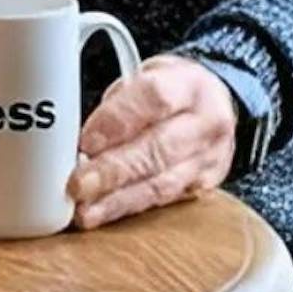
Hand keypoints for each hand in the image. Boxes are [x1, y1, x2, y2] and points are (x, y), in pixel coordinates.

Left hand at [68, 54, 237, 228]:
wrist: (215, 107)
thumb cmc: (170, 92)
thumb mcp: (143, 78)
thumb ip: (116, 107)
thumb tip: (78, 142)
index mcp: (189, 84)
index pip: (154, 99)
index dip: (117, 121)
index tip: (86, 141)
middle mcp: (206, 123)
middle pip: (158, 149)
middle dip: (112, 171)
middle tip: (78, 185)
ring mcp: (209, 158)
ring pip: (161, 184)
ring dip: (117, 200)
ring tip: (85, 210)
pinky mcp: (204, 187)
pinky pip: (164, 202)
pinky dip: (129, 209)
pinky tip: (104, 213)